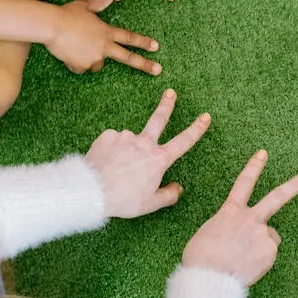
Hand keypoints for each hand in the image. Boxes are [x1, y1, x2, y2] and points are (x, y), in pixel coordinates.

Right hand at [47, 0, 161, 74]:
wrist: (50, 26)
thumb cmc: (67, 13)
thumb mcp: (85, 5)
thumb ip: (99, 2)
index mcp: (106, 31)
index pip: (129, 37)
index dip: (143, 42)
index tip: (156, 47)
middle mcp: (104, 46)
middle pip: (128, 58)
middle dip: (145, 65)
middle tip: (158, 70)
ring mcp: (93, 58)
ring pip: (96, 64)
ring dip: (90, 58)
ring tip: (75, 45)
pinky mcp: (81, 66)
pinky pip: (80, 67)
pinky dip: (75, 63)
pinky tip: (67, 52)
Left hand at [86, 89, 211, 217]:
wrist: (92, 190)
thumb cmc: (123, 199)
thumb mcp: (150, 204)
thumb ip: (168, 195)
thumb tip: (178, 188)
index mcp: (159, 159)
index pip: (184, 141)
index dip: (197, 128)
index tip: (205, 117)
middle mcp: (144, 143)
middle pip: (159, 119)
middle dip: (167, 105)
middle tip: (170, 93)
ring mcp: (126, 137)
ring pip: (130, 141)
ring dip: (127, 150)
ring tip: (116, 169)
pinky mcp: (108, 136)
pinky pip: (113, 142)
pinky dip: (111, 151)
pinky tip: (106, 162)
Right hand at [182, 150, 297, 286]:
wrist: (209, 278)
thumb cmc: (200, 259)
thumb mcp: (208, 235)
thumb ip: (227, 229)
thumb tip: (236, 237)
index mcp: (230, 212)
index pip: (243, 182)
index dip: (254, 167)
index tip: (263, 153)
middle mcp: (250, 218)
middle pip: (277, 197)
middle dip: (295, 185)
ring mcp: (263, 233)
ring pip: (269, 237)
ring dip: (261, 246)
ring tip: (243, 259)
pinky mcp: (270, 251)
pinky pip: (268, 255)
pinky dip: (260, 262)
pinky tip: (247, 267)